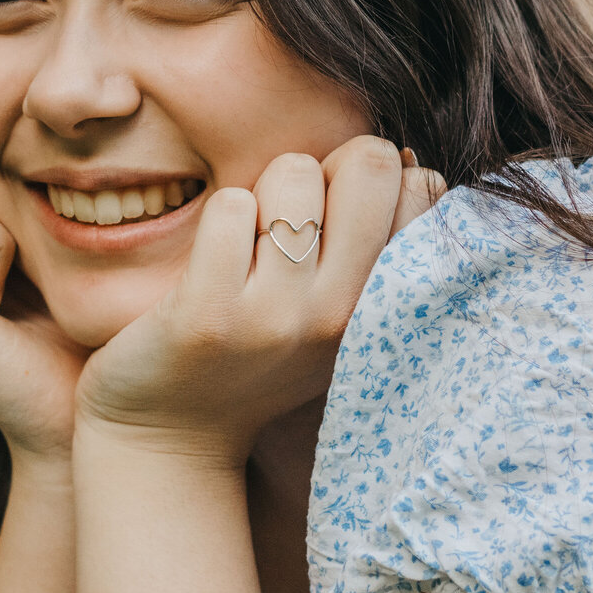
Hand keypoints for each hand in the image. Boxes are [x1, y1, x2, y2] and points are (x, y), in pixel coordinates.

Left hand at [73, 136, 444, 465]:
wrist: (170, 436)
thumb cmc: (255, 355)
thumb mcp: (334, 314)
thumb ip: (372, 246)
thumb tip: (406, 156)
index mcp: (382, 309)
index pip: (423, 187)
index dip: (370, 180)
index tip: (337, 222)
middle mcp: (340, 313)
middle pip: (369, 164)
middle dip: (325, 168)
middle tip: (291, 219)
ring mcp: (276, 315)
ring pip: (293, 174)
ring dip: (263, 193)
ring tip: (247, 248)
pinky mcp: (209, 314)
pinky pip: (230, 206)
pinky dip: (217, 218)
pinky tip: (212, 265)